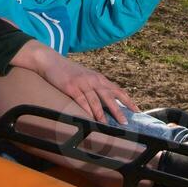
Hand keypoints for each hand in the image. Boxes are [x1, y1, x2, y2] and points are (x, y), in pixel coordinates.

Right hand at [20, 42, 138, 124]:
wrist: (51, 61)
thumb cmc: (69, 71)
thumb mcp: (86, 77)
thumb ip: (95, 87)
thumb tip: (106, 101)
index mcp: (98, 78)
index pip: (117, 90)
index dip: (127, 100)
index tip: (136, 110)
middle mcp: (93, 80)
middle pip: (109, 96)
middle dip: (118, 110)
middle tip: (125, 122)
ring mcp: (82, 83)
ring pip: (96, 100)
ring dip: (102, 114)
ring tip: (108, 125)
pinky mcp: (71, 87)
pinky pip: (81, 100)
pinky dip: (87, 110)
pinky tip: (91, 119)